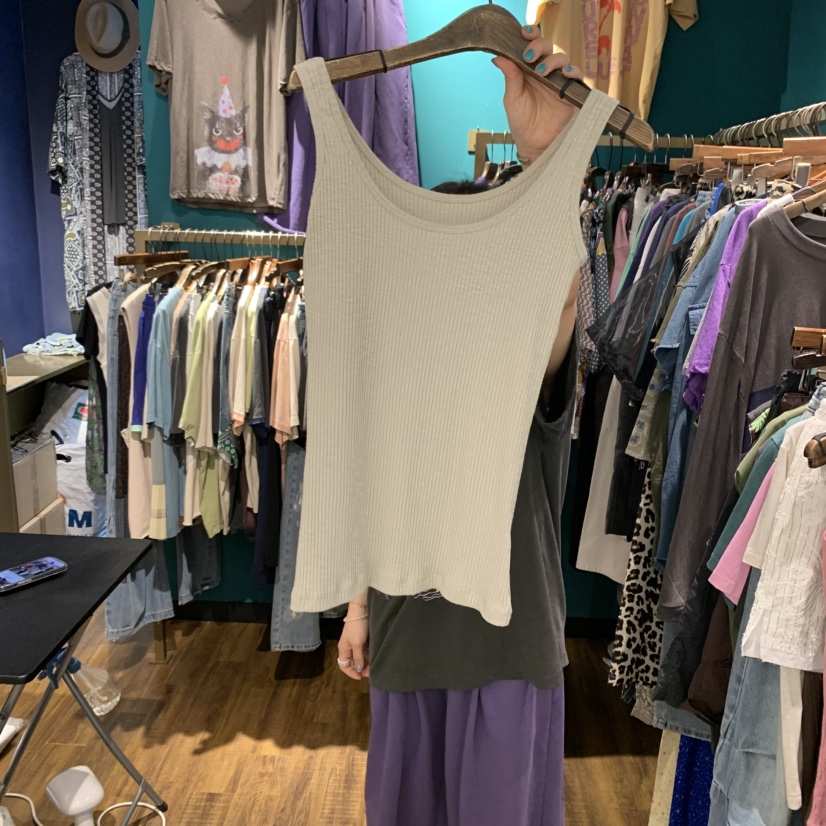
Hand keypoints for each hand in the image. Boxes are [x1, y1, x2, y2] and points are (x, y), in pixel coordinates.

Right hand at [337, 606, 369, 680]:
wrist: (362, 610)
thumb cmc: (357, 626)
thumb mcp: (357, 644)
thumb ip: (358, 658)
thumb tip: (359, 669)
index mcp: (343, 649)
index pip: (343, 666)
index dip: (351, 673)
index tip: (361, 677)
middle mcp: (348, 647)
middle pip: (352, 662)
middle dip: (360, 668)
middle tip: (370, 672)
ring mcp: (354, 642)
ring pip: (359, 657)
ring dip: (365, 662)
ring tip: (373, 666)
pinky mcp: (361, 638)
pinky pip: (363, 651)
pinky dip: (368, 655)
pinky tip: (373, 657)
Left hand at [492, 25, 583, 164]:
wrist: (534, 145)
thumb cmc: (522, 122)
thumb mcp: (512, 98)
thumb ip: (510, 77)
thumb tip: (498, 56)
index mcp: (529, 69)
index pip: (532, 45)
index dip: (530, 35)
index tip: (523, 34)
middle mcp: (546, 71)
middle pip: (548, 47)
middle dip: (540, 46)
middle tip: (530, 55)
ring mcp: (559, 80)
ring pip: (562, 59)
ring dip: (553, 60)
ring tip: (542, 72)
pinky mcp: (571, 91)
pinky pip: (577, 76)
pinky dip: (572, 72)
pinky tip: (564, 75)